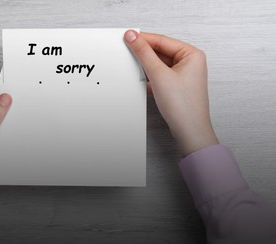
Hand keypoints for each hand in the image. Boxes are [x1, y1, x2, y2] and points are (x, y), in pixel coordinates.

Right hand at [124, 30, 218, 155]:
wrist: (189, 131)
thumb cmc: (184, 106)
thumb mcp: (159, 75)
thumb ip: (144, 53)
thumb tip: (134, 37)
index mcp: (192, 54)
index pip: (162, 40)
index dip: (144, 39)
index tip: (128, 36)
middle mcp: (190, 63)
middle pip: (160, 51)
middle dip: (144, 54)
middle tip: (127, 51)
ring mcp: (183, 75)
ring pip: (158, 64)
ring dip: (146, 67)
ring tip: (135, 68)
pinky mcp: (176, 86)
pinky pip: (159, 75)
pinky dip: (149, 77)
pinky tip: (142, 81)